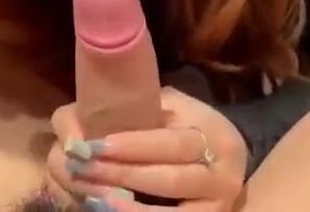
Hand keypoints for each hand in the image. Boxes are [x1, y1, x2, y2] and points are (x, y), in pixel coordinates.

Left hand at [47, 86, 247, 211]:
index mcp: (213, 134)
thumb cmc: (191, 125)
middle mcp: (222, 174)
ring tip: (90, 194)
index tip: (94, 144)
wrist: (227, 160)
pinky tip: (108, 209)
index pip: (171, 142)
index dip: (133, 145)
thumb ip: (143, 109)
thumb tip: (89, 117)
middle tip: (82, 167)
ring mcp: (216, 206)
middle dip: (120, 173)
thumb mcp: (175, 107)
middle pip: (167, 178)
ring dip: (124, 205)